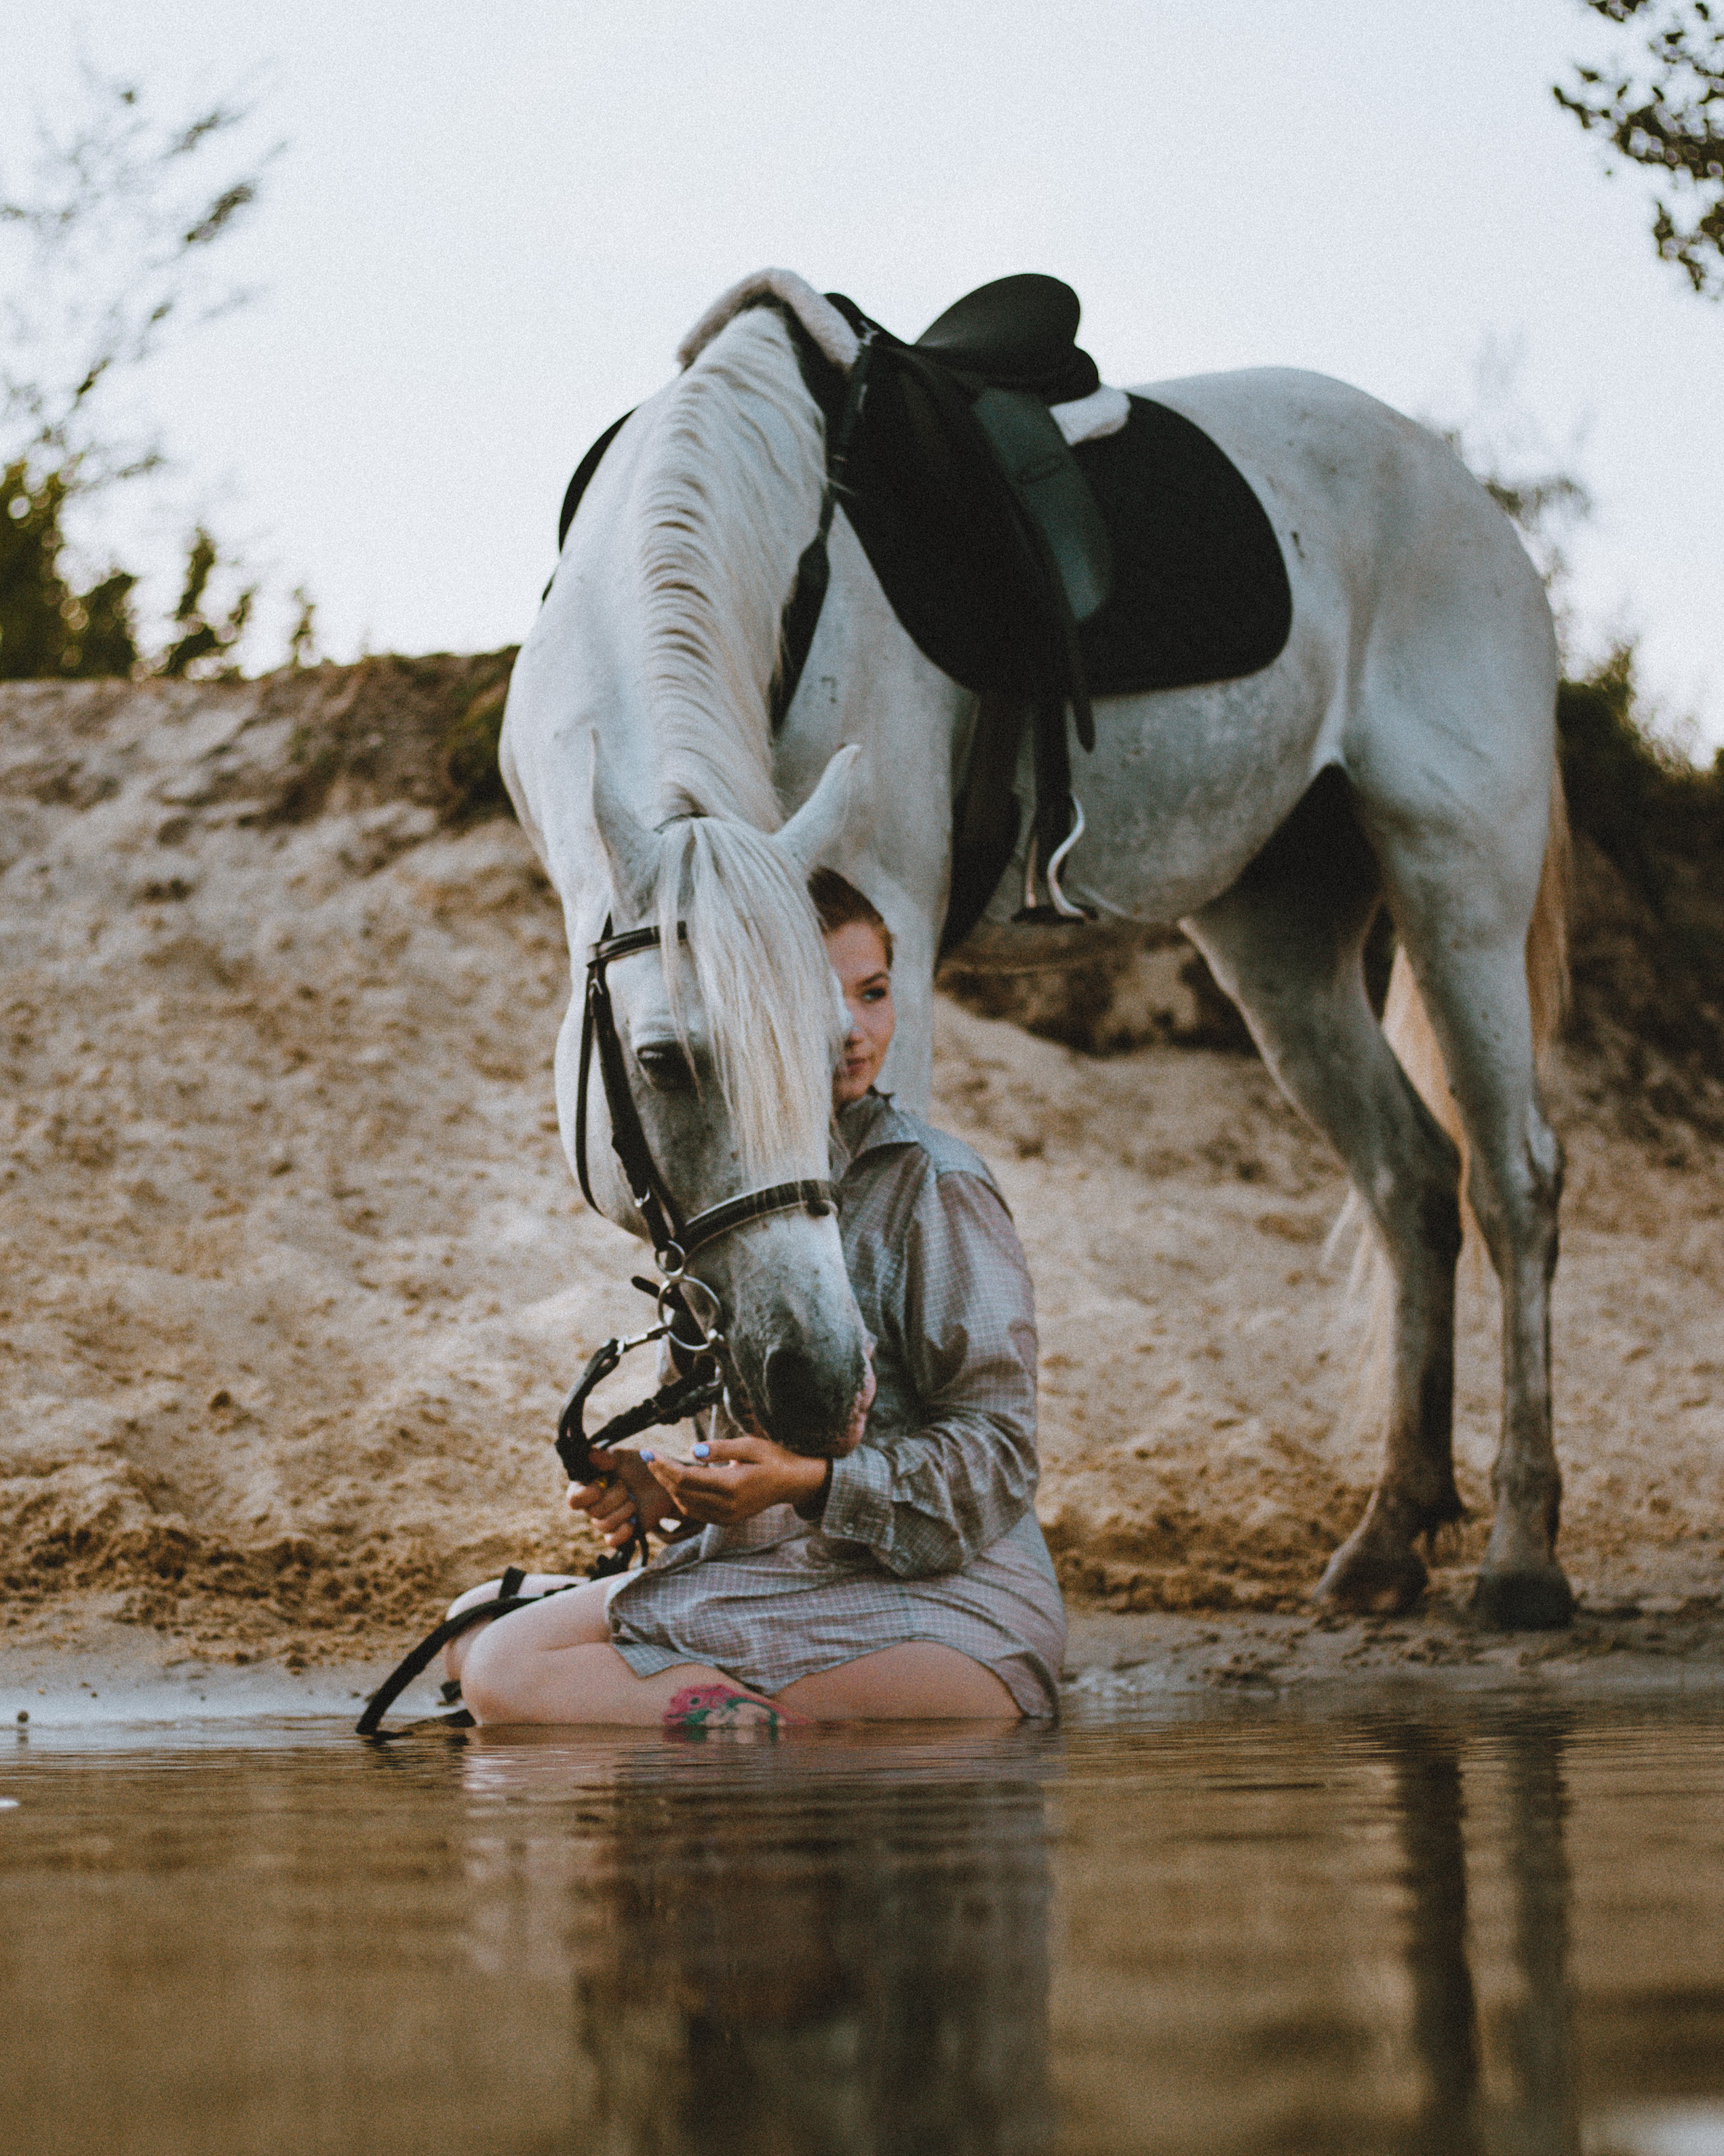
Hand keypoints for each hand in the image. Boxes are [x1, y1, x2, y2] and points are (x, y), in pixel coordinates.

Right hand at [567, 1447, 685, 1549]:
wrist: (661, 1485)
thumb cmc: (638, 1468)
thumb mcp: (623, 1458)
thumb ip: (606, 1457)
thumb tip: (589, 1453)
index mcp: (588, 1486)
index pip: (573, 1498)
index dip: (584, 1495)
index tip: (600, 1485)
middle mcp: (593, 1505)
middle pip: (592, 1512)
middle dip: (614, 1498)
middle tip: (626, 1487)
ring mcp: (605, 1520)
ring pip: (603, 1525)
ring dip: (623, 1511)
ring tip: (634, 1500)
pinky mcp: (619, 1534)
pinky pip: (612, 1541)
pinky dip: (623, 1532)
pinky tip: (633, 1522)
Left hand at [643, 1433, 828, 1526]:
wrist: (792, 1483)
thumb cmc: (772, 1458)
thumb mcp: (749, 1445)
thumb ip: (720, 1449)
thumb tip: (692, 1452)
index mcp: (732, 1486)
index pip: (685, 1478)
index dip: (664, 1466)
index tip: (650, 1452)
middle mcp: (727, 1506)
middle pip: (681, 1492)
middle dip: (661, 1474)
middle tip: (649, 1456)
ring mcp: (726, 1517)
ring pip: (685, 1504)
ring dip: (669, 1486)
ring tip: (659, 1467)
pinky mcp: (727, 1521)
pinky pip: (696, 1512)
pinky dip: (682, 1497)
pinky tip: (678, 1483)